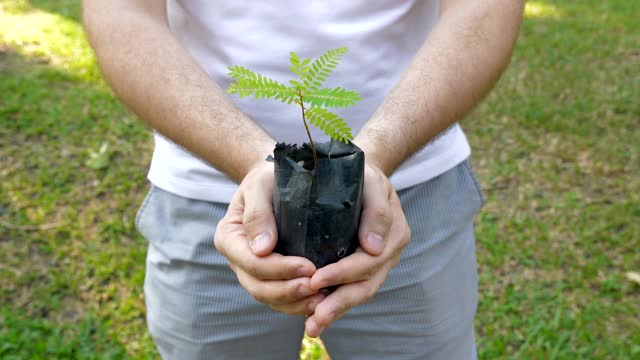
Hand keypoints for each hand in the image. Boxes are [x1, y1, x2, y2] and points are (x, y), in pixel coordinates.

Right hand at [214, 162, 325, 314]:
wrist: (276, 180)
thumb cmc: (268, 177)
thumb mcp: (261, 185)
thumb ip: (258, 213)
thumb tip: (262, 249)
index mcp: (229, 237)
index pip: (251, 262)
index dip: (279, 269)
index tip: (309, 267)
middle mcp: (238, 258)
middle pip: (258, 287)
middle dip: (288, 290)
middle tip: (318, 287)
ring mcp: (252, 271)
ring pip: (270, 298)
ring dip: (295, 302)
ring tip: (322, 298)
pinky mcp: (270, 277)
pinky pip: (281, 299)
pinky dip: (298, 303)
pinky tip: (321, 300)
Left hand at [305, 163, 410, 336]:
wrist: (359, 170)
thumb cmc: (359, 171)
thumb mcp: (369, 179)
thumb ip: (375, 210)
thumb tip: (371, 248)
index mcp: (393, 230)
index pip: (370, 260)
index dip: (343, 273)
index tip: (316, 280)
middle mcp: (388, 249)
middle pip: (366, 283)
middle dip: (339, 302)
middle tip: (314, 319)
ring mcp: (379, 260)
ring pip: (360, 291)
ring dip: (336, 310)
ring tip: (312, 327)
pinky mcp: (364, 265)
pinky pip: (353, 289)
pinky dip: (335, 303)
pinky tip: (315, 317)